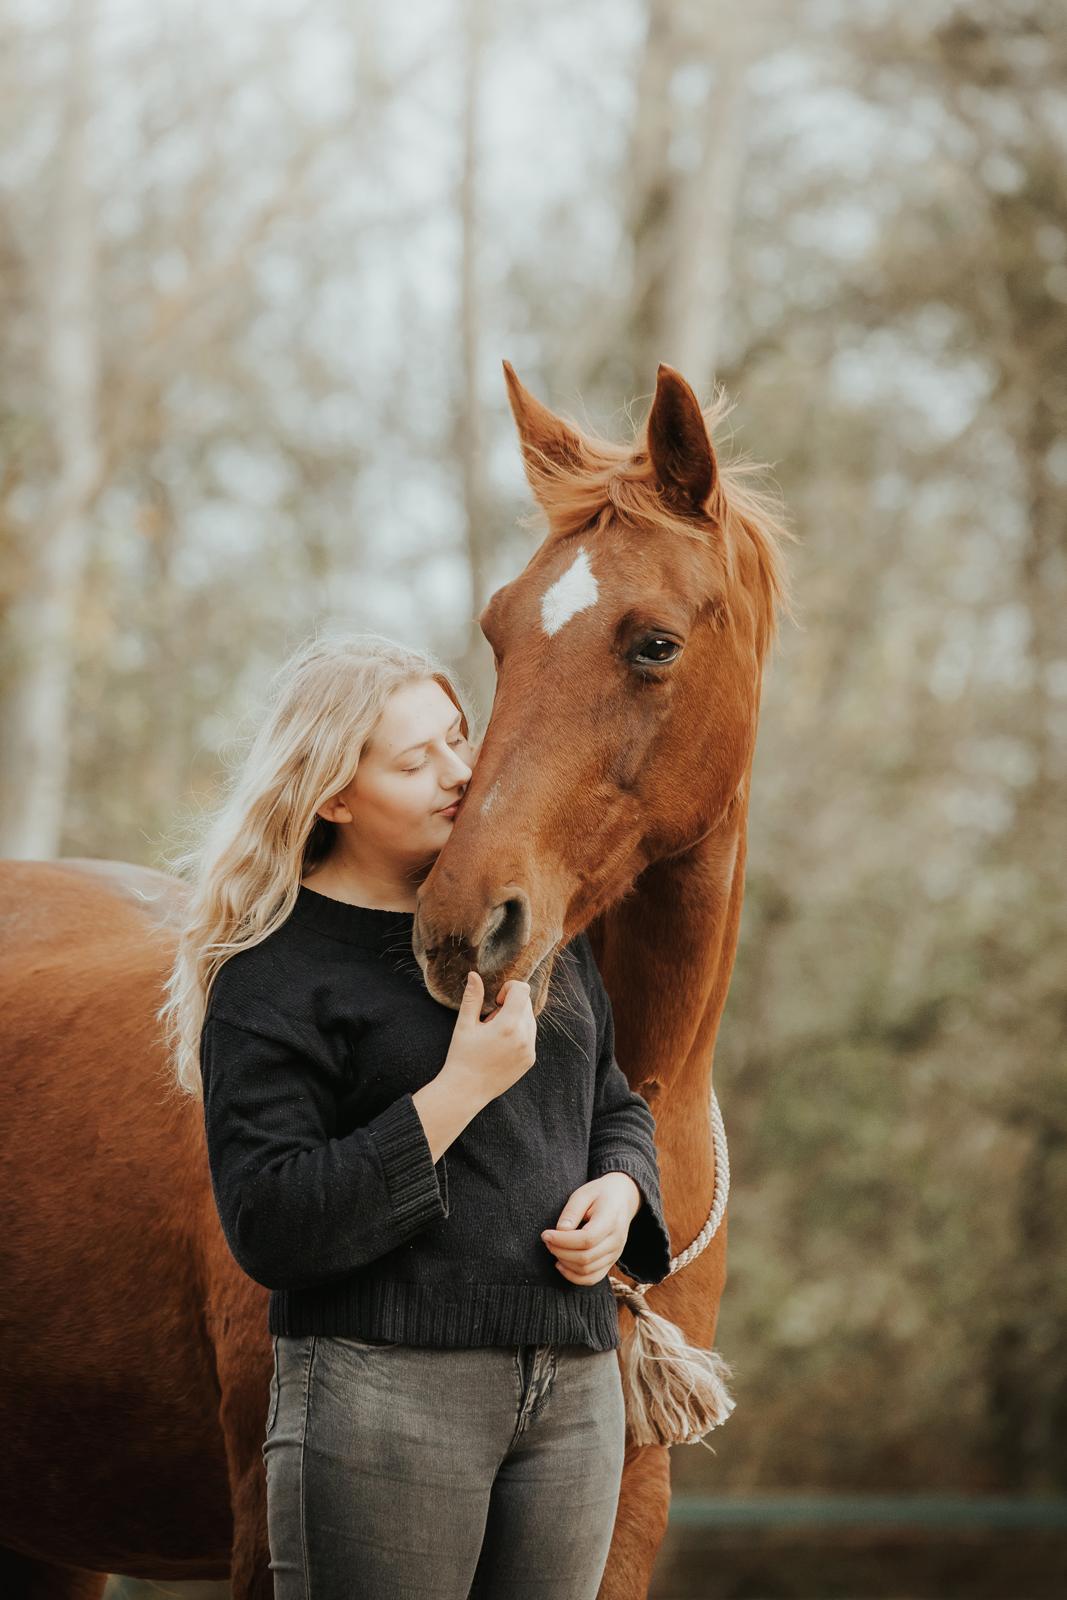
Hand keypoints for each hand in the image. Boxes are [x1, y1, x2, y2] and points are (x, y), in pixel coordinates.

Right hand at [440, 970, 537, 1105]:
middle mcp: (524, 1037)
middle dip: (510, 1005)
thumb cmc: (462, 1056)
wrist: (466, 1091)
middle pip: (526, 1003)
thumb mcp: (464, 1025)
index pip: (522, 990)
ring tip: (495, 1035)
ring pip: (530, 1019)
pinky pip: (530, 1036)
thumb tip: (474, 975)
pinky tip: (500, 1047)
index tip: (496, 1001)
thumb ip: (473, 998)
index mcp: (508, 1025)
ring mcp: (529, 1050)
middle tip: (491, 1022)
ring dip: (516, 1019)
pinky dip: (519, 1034)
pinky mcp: (530, 1060)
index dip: (509, 989)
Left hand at [540, 1173, 641, 1284]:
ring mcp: (615, 1254)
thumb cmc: (600, 1193)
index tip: (546, 1234)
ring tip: (553, 1248)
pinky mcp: (611, 1261)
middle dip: (560, 1251)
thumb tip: (560, 1231)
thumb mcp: (584, 1193)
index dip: (563, 1241)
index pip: (587, 1240)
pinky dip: (574, 1277)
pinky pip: (593, 1278)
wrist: (622, 1198)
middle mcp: (616, 1241)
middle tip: (547, 1240)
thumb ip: (572, 1211)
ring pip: (587, 1271)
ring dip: (565, 1263)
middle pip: (585, 1258)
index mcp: (611, 1220)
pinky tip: (561, 1264)